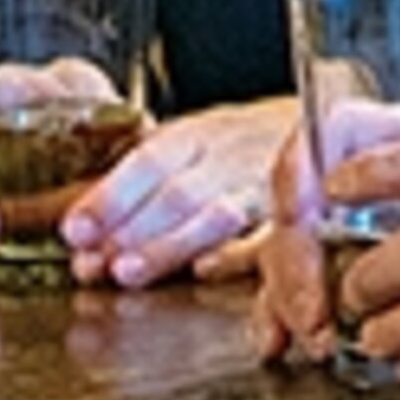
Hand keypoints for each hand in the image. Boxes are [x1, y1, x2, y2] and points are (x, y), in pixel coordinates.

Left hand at [60, 98, 293, 287]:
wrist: (324, 126)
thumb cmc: (243, 145)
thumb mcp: (192, 145)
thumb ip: (140, 183)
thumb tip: (78, 227)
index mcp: (198, 135)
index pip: (150, 161)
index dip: (110, 197)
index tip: (76, 230)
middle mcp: (231, 156)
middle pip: (178, 192)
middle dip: (131, 231)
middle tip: (93, 264)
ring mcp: (265, 185)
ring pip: (217, 214)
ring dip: (169, 246)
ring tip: (129, 272)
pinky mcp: (293, 212)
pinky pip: (269, 234)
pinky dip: (237, 252)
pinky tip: (206, 267)